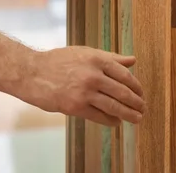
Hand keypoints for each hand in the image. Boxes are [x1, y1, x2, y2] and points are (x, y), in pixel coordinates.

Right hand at [15, 46, 144, 126]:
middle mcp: (93, 75)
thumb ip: (111, 58)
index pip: (124, 74)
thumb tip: (133, 60)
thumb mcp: (86, 53)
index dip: (136, 86)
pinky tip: (117, 121)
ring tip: (137, 118)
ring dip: (128, 114)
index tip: (141, 92)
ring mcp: (85, 92)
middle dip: (136, 102)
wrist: (32, 73)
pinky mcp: (75, 106)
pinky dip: (111, 120)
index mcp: (97, 59)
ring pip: (114, 106)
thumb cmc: (58, 61)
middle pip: (122, 91)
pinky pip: (99, 116)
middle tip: (142, 107)